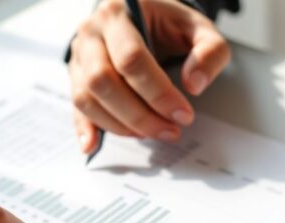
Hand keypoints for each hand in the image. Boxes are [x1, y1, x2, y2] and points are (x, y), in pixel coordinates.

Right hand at [68, 0, 230, 151]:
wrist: (142, 14)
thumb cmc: (168, 22)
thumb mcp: (197, 27)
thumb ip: (208, 51)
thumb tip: (194, 86)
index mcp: (120, 13)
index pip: (132, 59)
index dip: (158, 93)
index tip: (183, 115)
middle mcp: (92, 32)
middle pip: (103, 81)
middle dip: (139, 115)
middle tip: (170, 131)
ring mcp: (79, 55)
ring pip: (87, 97)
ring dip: (119, 125)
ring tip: (151, 133)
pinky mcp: (75, 75)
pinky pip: (76, 105)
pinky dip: (84, 128)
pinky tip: (92, 146)